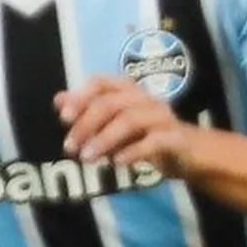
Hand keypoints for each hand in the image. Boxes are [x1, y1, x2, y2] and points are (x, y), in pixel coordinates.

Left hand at [53, 77, 189, 174]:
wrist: (188, 153)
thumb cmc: (145, 136)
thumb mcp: (113, 124)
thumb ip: (87, 112)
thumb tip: (58, 100)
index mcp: (127, 90)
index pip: (100, 82)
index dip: (80, 97)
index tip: (63, 118)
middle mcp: (145, 98)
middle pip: (111, 103)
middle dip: (86, 125)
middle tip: (70, 148)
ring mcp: (162, 116)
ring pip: (130, 120)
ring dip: (104, 139)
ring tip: (87, 158)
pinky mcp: (175, 138)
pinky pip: (153, 141)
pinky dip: (133, 151)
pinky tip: (116, 163)